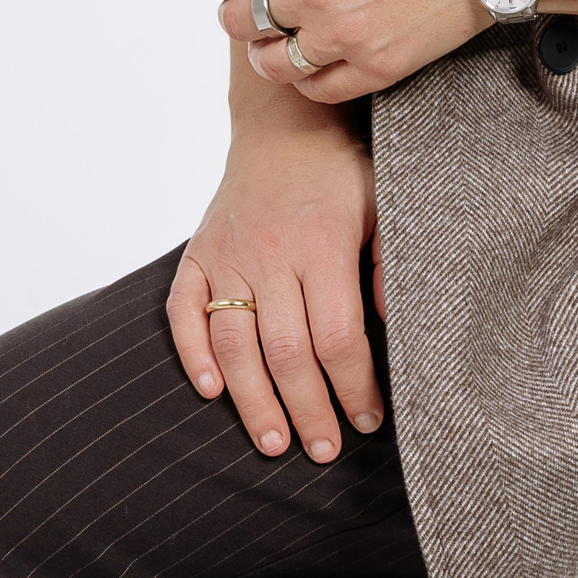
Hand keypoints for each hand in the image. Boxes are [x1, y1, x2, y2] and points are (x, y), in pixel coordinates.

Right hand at [165, 103, 383, 459]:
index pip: (336, 337)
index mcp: (322, 244)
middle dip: (307, 410)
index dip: (353, 386)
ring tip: (275, 444)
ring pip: (233, 344)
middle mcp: (269, 254)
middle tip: (323, 451)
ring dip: (253, 402)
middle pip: (285, 353)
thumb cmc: (342, 172)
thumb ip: (387, 264)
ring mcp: (227, 255)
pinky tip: (211, 392)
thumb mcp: (384, 203)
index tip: (369, 418)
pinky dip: (192, 354)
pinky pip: (182, 312)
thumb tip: (394, 325)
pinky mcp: (196, 255)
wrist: (283, 126)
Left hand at [209, 0, 488, 103]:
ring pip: (271, 63)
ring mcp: (343, 36)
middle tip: (248, 14)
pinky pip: (316, 89)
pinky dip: (305, 80)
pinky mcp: (375, 68)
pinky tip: (312, 64)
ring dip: (267, 53)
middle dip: (238, 17)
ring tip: (276, 45)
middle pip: (240, 22)